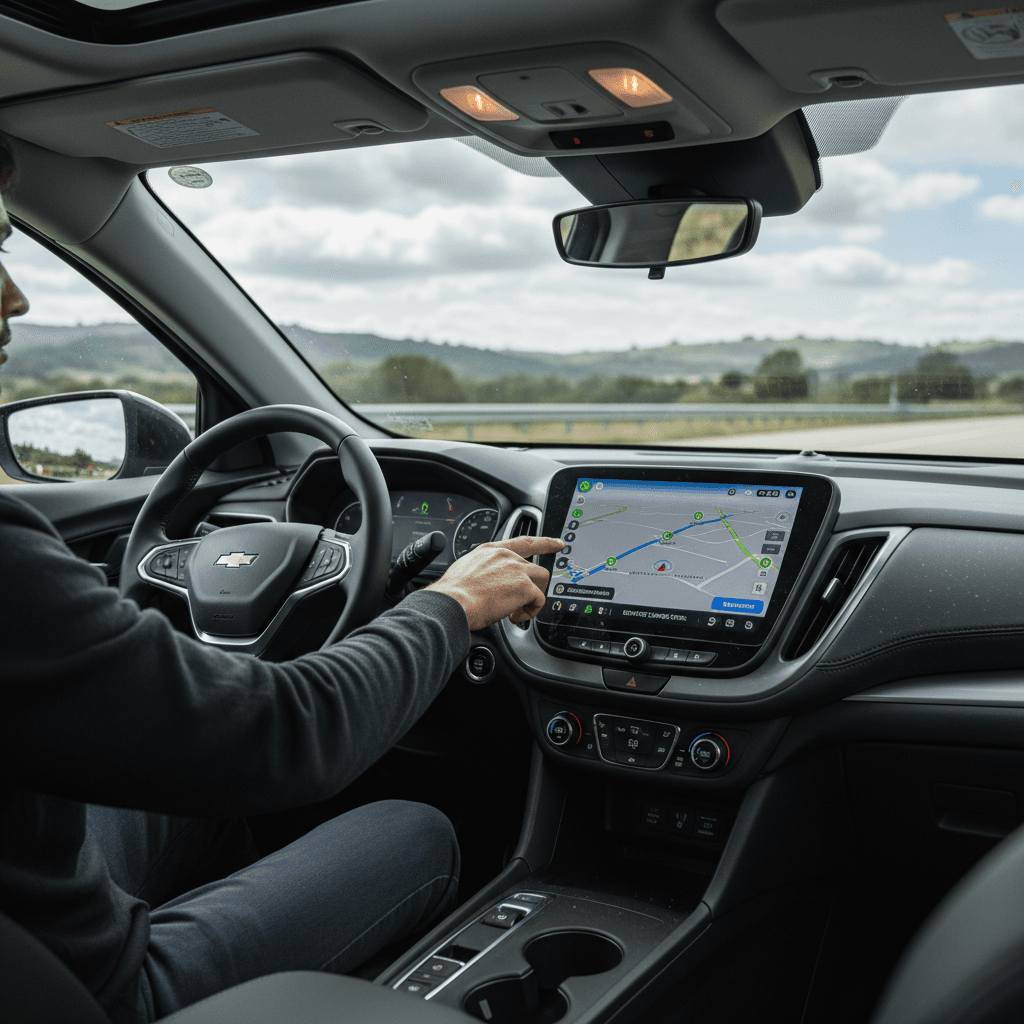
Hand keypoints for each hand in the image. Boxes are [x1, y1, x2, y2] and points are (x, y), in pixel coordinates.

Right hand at [426, 536, 563, 631]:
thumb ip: (483, 572)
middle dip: (530, 588)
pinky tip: (514, 617)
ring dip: (532, 598)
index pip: (524, 542)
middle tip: (516, 603)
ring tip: (515, 610)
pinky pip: (539, 600)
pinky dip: (530, 612)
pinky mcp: (524, 586)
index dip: (544, 543)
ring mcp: (517, 570)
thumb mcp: (466, 572)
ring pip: (541, 582)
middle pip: (535, 569)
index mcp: (491, 551)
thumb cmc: (453, 593)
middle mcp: (506, 556)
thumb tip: (486, 585)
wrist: (453, 602)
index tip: (558, 544)